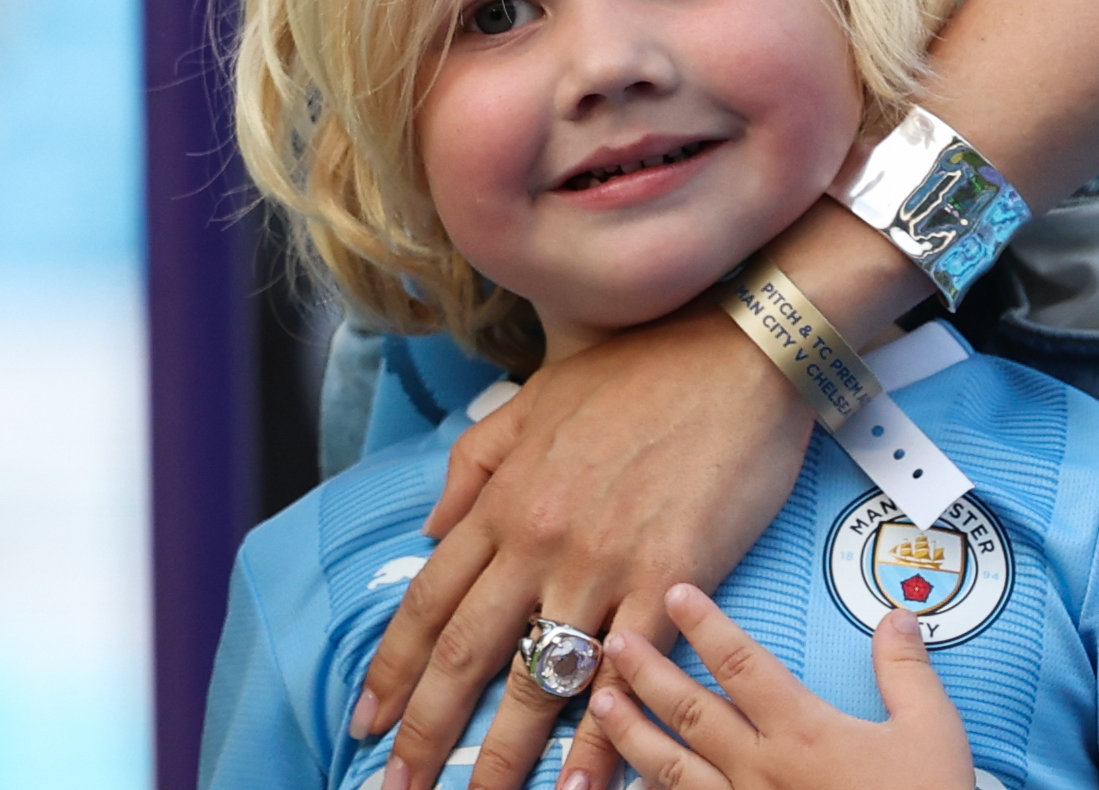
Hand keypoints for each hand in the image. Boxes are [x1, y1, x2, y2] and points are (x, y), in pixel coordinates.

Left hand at [358, 302, 811, 789]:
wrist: (732, 352)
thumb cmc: (636, 373)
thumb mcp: (530, 402)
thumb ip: (472, 467)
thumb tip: (431, 530)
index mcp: (501, 499)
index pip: (429, 601)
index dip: (392, 668)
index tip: (365, 720)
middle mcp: (538, 536)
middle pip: (467, 652)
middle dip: (428, 729)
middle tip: (397, 786)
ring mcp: (603, 560)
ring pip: (542, 675)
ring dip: (507, 752)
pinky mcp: (671, 577)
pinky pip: (629, 670)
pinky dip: (608, 735)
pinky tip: (585, 782)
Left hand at [594, 588, 971, 789]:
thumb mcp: (934, 735)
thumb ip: (907, 673)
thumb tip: (897, 619)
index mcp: (805, 732)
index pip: (743, 664)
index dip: (706, 625)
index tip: (675, 592)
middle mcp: (765, 769)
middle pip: (692, 711)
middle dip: (648, 672)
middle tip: (614, 639)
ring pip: (675, 769)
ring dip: (633, 734)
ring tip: (602, 703)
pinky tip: (629, 787)